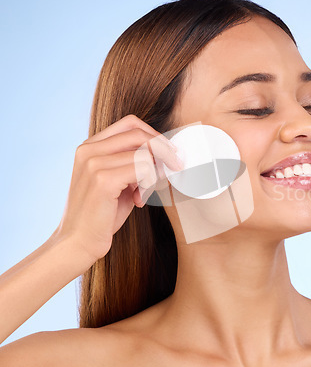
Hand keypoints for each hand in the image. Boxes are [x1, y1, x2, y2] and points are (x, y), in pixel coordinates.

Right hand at [53, 114, 181, 262]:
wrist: (78, 243)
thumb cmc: (101, 215)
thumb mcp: (119, 182)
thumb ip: (134, 164)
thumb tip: (166, 153)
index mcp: (90, 147)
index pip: (130, 123)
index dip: (154, 135)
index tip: (170, 151)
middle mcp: (88, 150)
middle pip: (139, 133)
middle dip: (164, 149)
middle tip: (176, 166)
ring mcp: (94, 163)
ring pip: (144, 154)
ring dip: (154, 174)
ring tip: (144, 194)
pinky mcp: (103, 180)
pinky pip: (143, 169)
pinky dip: (149, 184)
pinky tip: (139, 200)